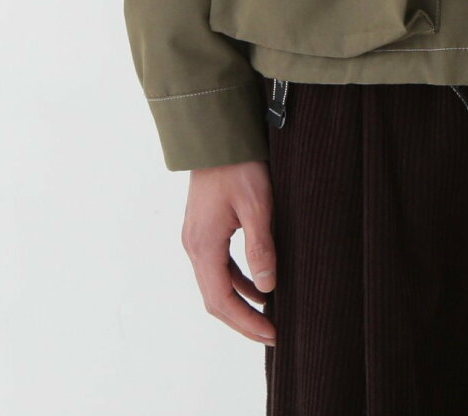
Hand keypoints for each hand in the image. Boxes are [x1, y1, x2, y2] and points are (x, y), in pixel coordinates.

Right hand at [181, 159, 277, 345]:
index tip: (272, 335)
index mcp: (204, 245)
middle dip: (243, 320)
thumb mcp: (256, 204)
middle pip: (215, 298)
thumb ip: (260, 246)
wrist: (216, 133)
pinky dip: (237, 281)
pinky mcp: (203, 228)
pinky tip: (258, 284)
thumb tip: (267, 289)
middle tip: (273, 334)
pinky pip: (218, 266)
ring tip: (269, 315)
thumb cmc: (238, 165)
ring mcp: (196, 238)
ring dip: (240, 302)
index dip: (246, 322)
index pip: (221, 300)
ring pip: (216, 283)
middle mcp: (194, 246)